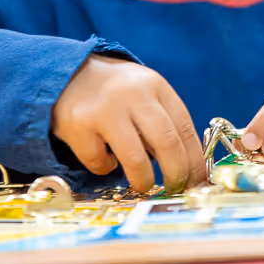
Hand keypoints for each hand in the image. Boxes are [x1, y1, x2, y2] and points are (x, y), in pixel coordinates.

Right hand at [52, 55, 205, 192]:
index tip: (198, 182)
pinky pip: (100, 162)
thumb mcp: (143, 94)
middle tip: (175, 189)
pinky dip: (106, 167)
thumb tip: (187, 168)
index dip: (195, 161)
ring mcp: (105, 109)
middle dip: (176, 174)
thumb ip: (163, 121)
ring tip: (143, 185)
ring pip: (135, 159)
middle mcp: (133, 94)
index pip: (185, 127)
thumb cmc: (114, 92)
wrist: (66, 73)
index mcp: (155, 85)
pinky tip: (103, 155)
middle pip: (166, 143)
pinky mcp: (79, 125)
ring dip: (143, 180)